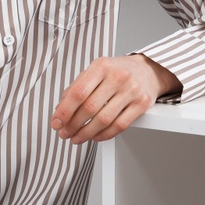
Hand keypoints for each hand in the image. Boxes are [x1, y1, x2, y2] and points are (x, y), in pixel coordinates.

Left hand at [50, 53, 178, 143]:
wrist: (148, 70)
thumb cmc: (118, 71)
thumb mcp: (96, 71)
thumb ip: (78, 87)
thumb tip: (60, 109)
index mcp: (101, 66)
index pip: (78, 92)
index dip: (64, 111)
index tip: (56, 123)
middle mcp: (117, 76)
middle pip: (89, 108)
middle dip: (73, 125)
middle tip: (64, 133)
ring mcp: (131, 90)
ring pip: (104, 120)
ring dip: (86, 133)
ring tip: (77, 138)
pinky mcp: (142, 104)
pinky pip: (119, 125)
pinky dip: (104, 135)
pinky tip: (95, 136)